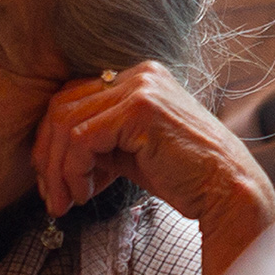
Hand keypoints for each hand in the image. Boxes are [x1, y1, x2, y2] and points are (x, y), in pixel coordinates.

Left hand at [31, 60, 274, 274]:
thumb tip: (52, 153)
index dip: (52, 140)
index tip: (51, 179)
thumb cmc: (182, 177)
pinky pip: (82, 139)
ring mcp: (140, 87)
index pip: (72, 98)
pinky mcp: (139, 110)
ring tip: (65, 201)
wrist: (227, 191)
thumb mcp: (129, 151)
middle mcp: (139, 74)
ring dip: (58, 169)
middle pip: (62, 107)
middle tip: (50, 195)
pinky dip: (73, 170)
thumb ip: (98, 140)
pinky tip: (84, 193)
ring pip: (67, 124)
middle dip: (47, 156)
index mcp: (138, 77)